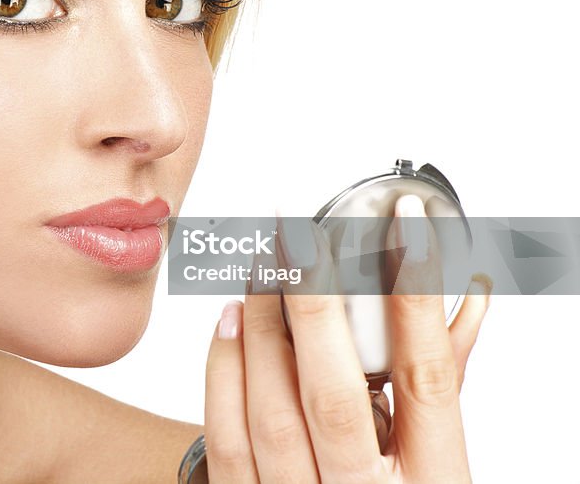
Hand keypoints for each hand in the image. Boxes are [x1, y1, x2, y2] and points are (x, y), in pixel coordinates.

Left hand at [203, 195, 490, 481]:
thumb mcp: (437, 460)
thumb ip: (439, 385)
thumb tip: (462, 299)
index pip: (428, 378)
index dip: (416, 296)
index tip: (407, 225)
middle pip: (336, 394)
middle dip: (316, 303)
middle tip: (303, 232)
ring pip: (271, 412)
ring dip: (262, 328)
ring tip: (264, 265)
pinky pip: (226, 439)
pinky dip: (223, 372)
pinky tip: (229, 320)